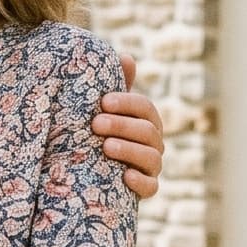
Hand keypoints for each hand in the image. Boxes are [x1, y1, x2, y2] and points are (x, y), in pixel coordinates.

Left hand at [98, 54, 164, 200]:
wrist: (93, 173)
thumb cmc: (102, 133)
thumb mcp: (107, 111)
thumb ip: (117, 87)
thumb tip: (126, 57)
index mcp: (146, 120)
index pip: (145, 108)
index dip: (127, 102)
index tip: (104, 101)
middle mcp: (154, 143)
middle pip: (147, 131)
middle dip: (122, 125)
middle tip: (96, 123)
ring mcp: (152, 167)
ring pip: (151, 157)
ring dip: (129, 150)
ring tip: (105, 146)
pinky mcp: (146, 189)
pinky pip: (151, 187)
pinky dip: (140, 182)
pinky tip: (124, 176)